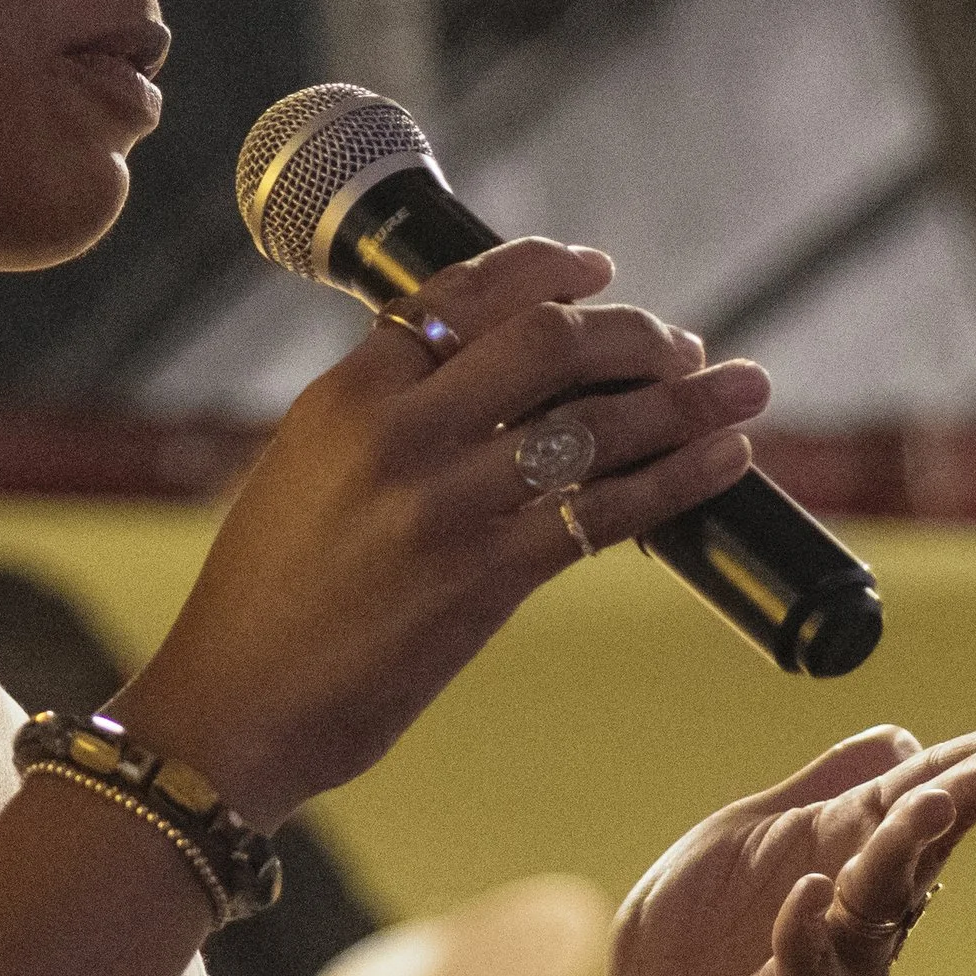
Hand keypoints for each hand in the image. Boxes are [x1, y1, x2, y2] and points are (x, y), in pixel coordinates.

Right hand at [115, 236, 770, 824]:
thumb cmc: (266, 600)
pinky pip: (609, 511)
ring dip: (688, 399)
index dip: (547, 268)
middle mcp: (398, 433)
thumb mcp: (303, 470)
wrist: (234, 708)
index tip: (599, 269)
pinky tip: (723, 461)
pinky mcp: (485, 578)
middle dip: (634, 332)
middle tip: (678, 345)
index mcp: (346, 393)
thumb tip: (483, 382)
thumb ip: (380, 417)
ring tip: (742, 388)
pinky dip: (681, 477)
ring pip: (597, 422)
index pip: (463, 291)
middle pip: (549, 340)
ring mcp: (446, 504)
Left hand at [600, 716, 975, 975]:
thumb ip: (822, 787)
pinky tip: (810, 893)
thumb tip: (903, 736)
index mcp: (851, 850)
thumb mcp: (751, 830)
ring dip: (905, 850)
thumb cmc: (700, 932)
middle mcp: (860, 906)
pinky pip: (804, 964)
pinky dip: (806, 927)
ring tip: (933, 802)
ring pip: (882, 898)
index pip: (934, 791)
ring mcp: (830, 958)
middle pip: (929, 837)